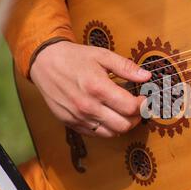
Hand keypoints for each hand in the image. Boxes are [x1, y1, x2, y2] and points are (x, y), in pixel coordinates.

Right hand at [30, 41, 150, 137]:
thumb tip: (146, 76)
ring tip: (124, 112)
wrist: (44, 63)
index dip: (142, 105)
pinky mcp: (71, 123)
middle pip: (124, 125)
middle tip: (136, 107)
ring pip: (112, 133)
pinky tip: (109, 116)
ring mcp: (79, 117)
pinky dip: (108, 128)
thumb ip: (126, 67)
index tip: (144, 98)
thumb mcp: (102, 55)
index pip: (130, 107)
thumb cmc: (74, 58)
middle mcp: (88, 106)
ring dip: (123, 125)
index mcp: (98, 87)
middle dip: (136, 117)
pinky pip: (96, 134)